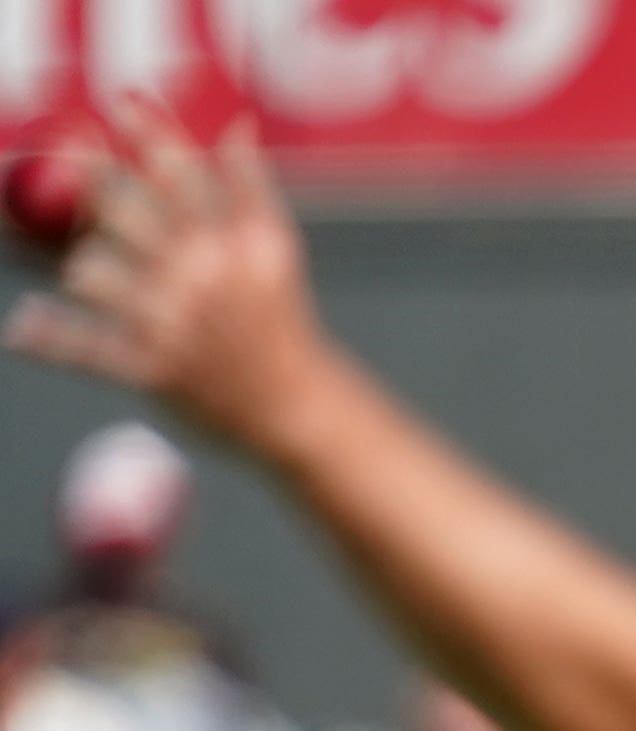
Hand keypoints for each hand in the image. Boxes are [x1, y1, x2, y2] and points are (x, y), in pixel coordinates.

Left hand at [4, 111, 336, 458]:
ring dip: (76, 270)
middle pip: (119, 213)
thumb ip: (251, 185)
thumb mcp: (276, 252)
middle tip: (67, 183)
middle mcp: (199, 278)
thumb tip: (238, 124)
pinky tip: (25, 328)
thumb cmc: (278, 324)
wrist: (297, 410)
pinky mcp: (151, 371)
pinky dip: (48, 339)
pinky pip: (83, 348)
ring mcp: (171, 325)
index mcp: (230, 245)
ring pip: (89, 274)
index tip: (118, 104)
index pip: (180, 174)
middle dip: (89, 194)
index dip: (146, 133)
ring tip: (80, 275)